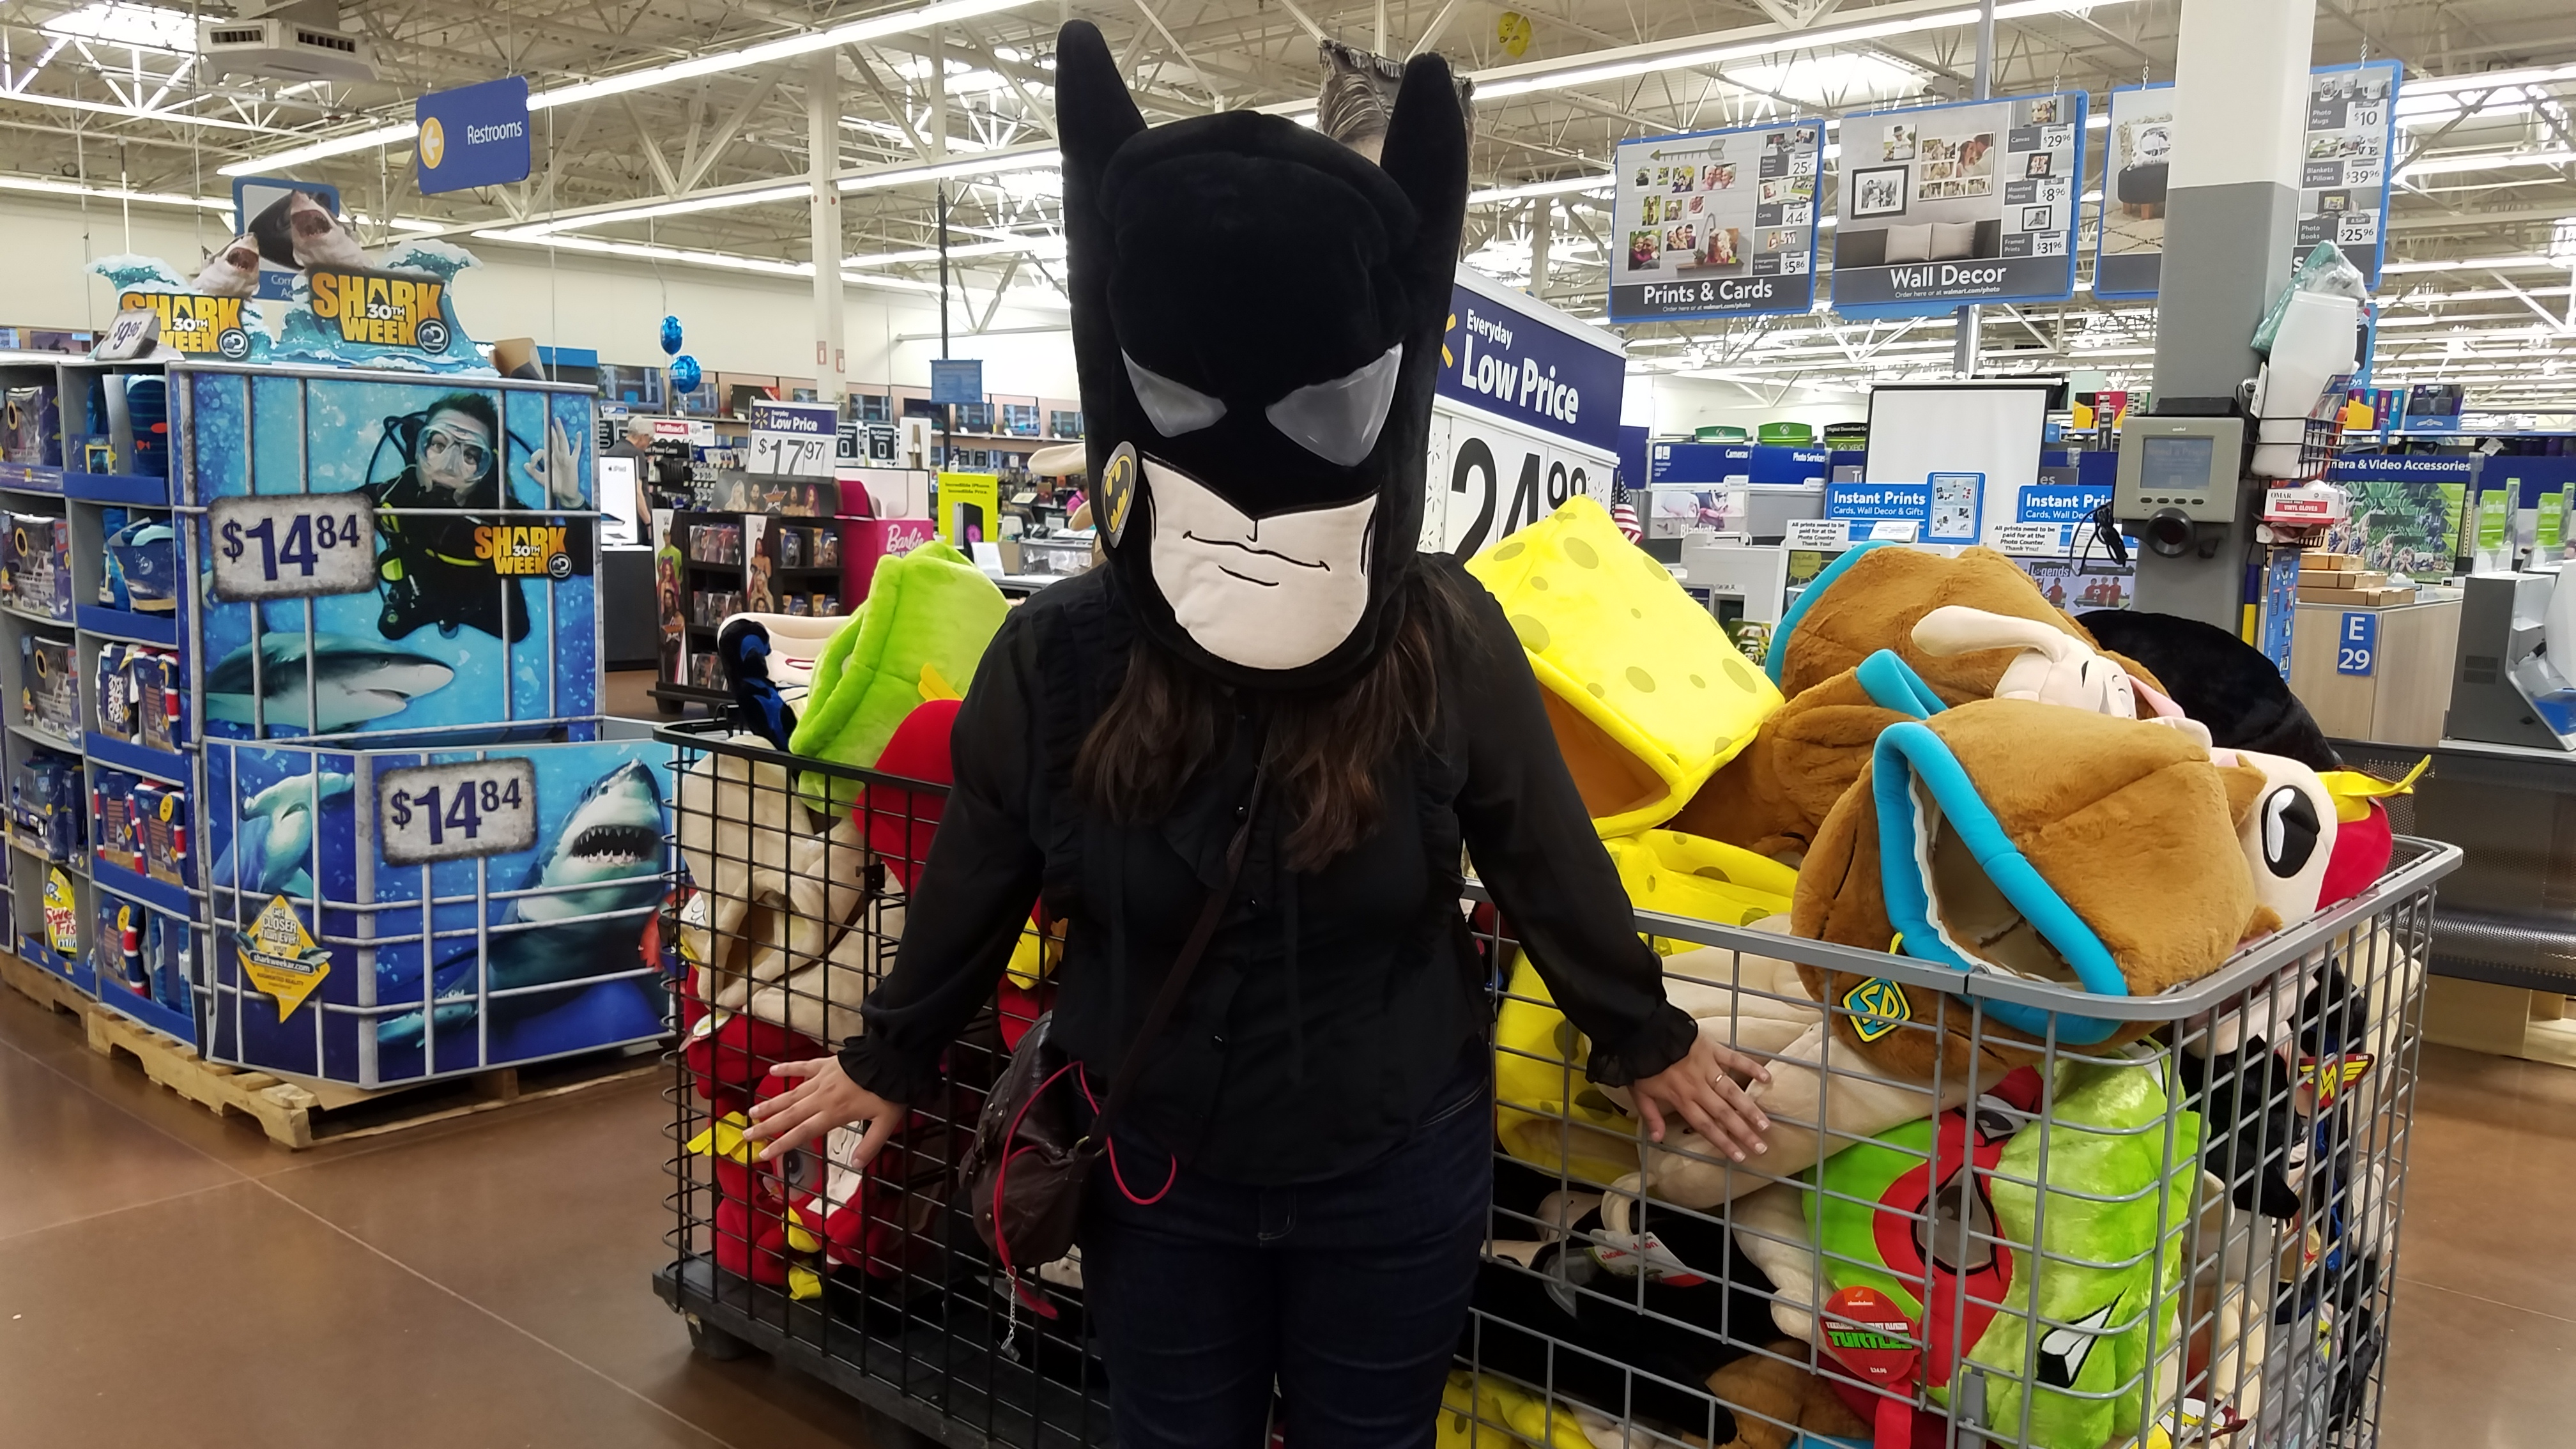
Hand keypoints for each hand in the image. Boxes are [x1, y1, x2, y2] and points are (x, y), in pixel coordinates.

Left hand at [524, 415, 583, 509]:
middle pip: (554, 441)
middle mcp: (557, 457)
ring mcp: (565, 458)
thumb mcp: (540, 479)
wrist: (565, 495)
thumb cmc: (554, 487)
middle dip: (552, 431)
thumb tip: (525, 464)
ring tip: (558, 422)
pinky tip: (578, 434)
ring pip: (563, 442)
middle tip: (550, 420)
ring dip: (560, 432)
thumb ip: (533, 472)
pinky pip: (576, 451)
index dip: (535, 455)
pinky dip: (578, 442)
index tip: (532, 464)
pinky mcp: (572, 462)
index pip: (542, 450)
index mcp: (549, 460)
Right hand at [742, 1057, 905, 1165]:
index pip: (802, 1132)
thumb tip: (855, 1166)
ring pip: (790, 1094)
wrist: (891, 1057)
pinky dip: (787, 1068)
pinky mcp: (825, 1064)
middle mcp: (821, 1098)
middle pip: (789, 1115)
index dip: (782, 1144)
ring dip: (770, 1103)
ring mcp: (821, 1080)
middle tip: (746, 1134)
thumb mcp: (885, 1122)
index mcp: (834, 1113)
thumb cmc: (889, 1091)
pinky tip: (772, 1070)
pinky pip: (802, 1066)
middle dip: (766, 1126)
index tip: (763, 1153)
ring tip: (751, 1111)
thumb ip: (870, 1145)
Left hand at [1628, 1032, 1771, 1161]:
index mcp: (1682, 1099)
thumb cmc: (1641, 1064)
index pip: (1706, 1126)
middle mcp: (1698, 1087)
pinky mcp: (1713, 1049)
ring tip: (1766, 1124)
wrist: (1643, 1032)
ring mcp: (1708, 1068)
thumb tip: (1658, 1139)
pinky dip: (1751, 1067)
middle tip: (1761, 1147)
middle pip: (1724, 1114)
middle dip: (1743, 1132)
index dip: (1723, 1142)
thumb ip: (1651, 1117)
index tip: (1739, 1157)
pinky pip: (1735, 1059)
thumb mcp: (1640, 1093)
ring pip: (1733, 1092)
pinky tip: (1766, 1079)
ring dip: (1750, 1108)